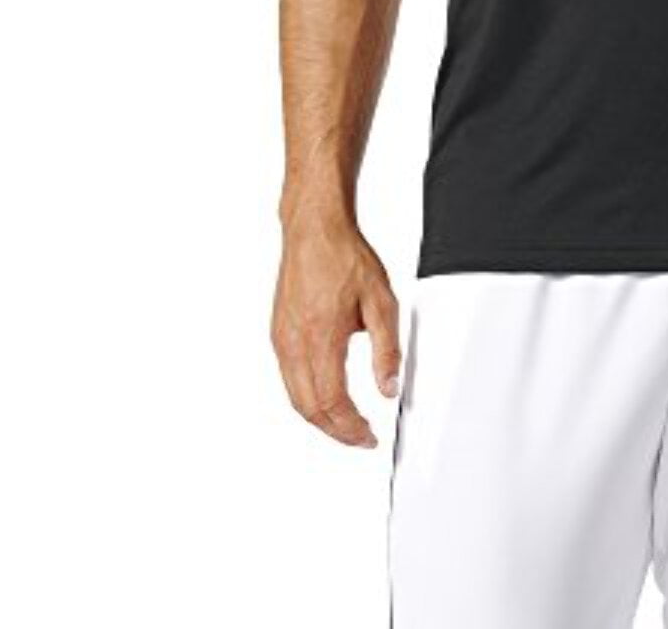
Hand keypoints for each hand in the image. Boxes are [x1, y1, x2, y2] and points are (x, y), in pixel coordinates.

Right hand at [271, 216, 400, 447]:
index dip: (351, 428)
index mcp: (321, 338)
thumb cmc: (345, 257)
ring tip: (346, 423)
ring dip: (319, 417)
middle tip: (359, 437)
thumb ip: (387, 350)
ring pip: (295, 397)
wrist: (314, 230)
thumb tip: (389, 388)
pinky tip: (324, 394)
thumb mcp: (382, 302)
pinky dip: (306, 397)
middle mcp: (294, 343)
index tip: (368, 436)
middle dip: (335, 431)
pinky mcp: (278, 332)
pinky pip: (288, 377)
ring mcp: (282, 339)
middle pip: (309, 408)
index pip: (332, 402)